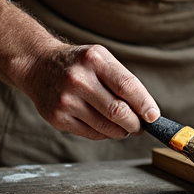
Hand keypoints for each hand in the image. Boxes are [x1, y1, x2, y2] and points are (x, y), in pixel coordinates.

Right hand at [18, 42, 160, 140]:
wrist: (38, 66)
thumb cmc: (79, 64)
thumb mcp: (100, 59)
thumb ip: (123, 81)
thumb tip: (148, 112)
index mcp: (94, 60)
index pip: (127, 86)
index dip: (145, 104)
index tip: (155, 116)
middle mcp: (78, 80)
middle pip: (118, 111)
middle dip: (136, 123)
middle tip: (141, 127)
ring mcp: (66, 100)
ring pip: (106, 127)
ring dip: (122, 131)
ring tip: (125, 126)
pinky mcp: (57, 118)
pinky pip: (91, 134)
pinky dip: (104, 133)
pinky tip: (104, 124)